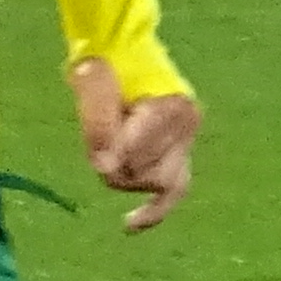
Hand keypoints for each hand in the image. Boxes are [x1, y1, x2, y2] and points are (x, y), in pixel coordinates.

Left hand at [72, 54, 199, 232]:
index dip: (107, 147)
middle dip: (115, 161)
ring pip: (150, 182)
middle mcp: (188, 126)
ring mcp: (186, 143)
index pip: (134, 147)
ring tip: (111, 148)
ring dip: (124, 171)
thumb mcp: (91, 81)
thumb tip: (105, 168)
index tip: (97, 142)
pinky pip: (171, 194)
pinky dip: (152, 212)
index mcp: (174, 104)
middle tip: (100, 138)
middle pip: (143, 169)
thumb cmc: (105, 65)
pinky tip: (128, 225)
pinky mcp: (178, 157)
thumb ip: (98, 121)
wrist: (120, 56)